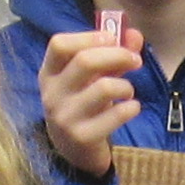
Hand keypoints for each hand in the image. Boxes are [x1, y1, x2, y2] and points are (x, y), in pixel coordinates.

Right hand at [39, 14, 141, 179]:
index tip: (111, 38)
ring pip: (105, 87)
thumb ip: (111, 53)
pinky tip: (131, 108)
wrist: (72, 149)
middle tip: (135, 60)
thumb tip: (135, 34)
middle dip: (118, 55)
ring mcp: (66, 117)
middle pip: (85, 61)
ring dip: (126, 85)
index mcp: (49, 73)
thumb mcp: (91, 77)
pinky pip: (117, 114)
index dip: (89, 36)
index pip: (59, 44)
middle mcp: (53, 94)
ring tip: (128, 91)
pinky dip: (131, 107)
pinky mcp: (83, 137)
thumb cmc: (83, 103)